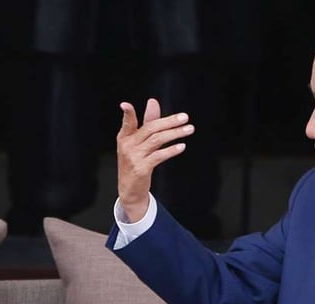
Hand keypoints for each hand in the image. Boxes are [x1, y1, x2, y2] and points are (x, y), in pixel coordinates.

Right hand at [116, 98, 194, 221]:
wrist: (130, 190)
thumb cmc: (136, 162)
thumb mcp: (139, 142)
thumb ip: (147, 122)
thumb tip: (152, 102)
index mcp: (125, 137)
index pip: (128, 122)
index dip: (127, 114)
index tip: (125, 105)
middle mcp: (127, 146)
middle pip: (150, 129)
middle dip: (169, 122)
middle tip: (184, 117)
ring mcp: (134, 158)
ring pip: (156, 140)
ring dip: (175, 134)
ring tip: (189, 130)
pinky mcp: (141, 169)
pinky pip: (158, 156)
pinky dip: (171, 151)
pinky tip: (181, 147)